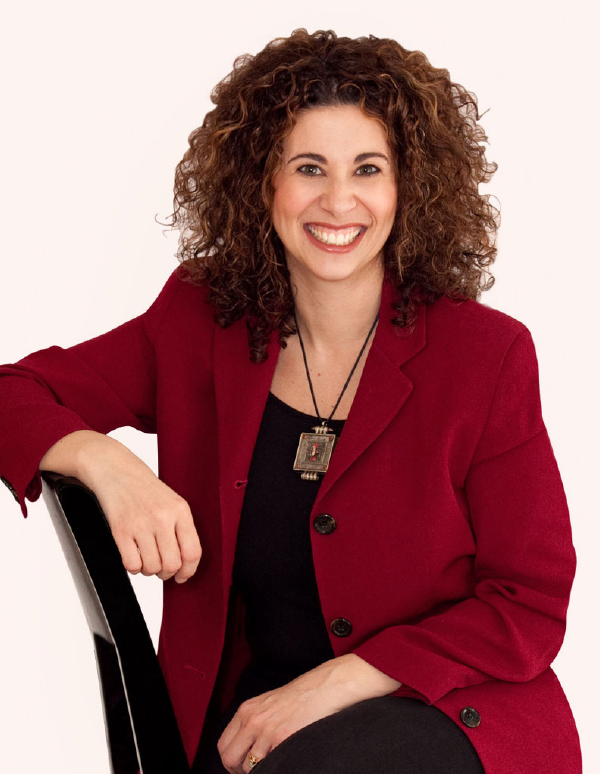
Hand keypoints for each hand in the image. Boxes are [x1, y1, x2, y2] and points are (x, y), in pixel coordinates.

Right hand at [41, 430, 201, 582]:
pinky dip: (133, 567)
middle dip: (166, 573)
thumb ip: (180, 528)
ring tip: (145, 557)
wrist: (115, 468)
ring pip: (152, 567)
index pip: (193, 552)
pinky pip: (131, 564)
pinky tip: (132, 555)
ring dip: (148, 569)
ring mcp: (141, 524)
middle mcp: (163, 517)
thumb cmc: (143, 487)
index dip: (188, 570)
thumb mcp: (171, 501)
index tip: (182, 576)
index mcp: (180, 510)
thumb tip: (185, 562)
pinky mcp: (121, 530)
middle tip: (160, 568)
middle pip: (172, 564)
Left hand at [216, 654, 400, 772]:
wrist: (326, 686)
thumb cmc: (303, 695)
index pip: (223, 745)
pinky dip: (277, 766)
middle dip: (240, 771)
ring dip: (262, 769)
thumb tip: (247, 748)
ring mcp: (267, 731)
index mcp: (247, 710)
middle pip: (230, 759)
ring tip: (276, 762)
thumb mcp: (269, 703)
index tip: (242, 766)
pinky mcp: (283, 740)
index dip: (232, 761)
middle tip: (257, 771)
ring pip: (250, 768)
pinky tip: (287, 758)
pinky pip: (271, 766)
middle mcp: (253, 720)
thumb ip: (255, 722)